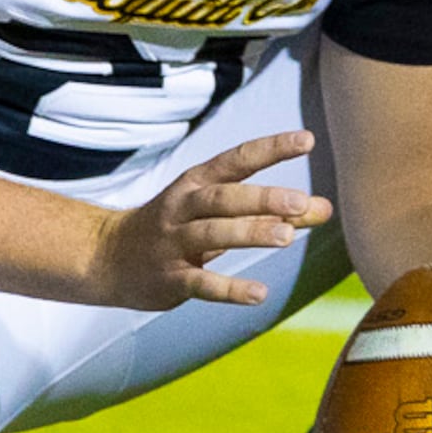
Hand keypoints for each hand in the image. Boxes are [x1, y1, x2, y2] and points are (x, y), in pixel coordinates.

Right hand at [91, 131, 329, 310]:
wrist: (106, 257)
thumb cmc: (177, 228)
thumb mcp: (219, 212)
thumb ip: (272, 210)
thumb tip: (325, 208)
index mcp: (197, 183)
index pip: (238, 159)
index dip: (271, 148)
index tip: (307, 139)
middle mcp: (184, 207)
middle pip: (225, 197)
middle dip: (263, 198)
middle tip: (301, 203)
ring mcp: (173, 243)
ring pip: (212, 233)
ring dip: (249, 233)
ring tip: (287, 237)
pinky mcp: (168, 279)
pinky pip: (200, 283)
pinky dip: (229, 290)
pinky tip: (259, 293)